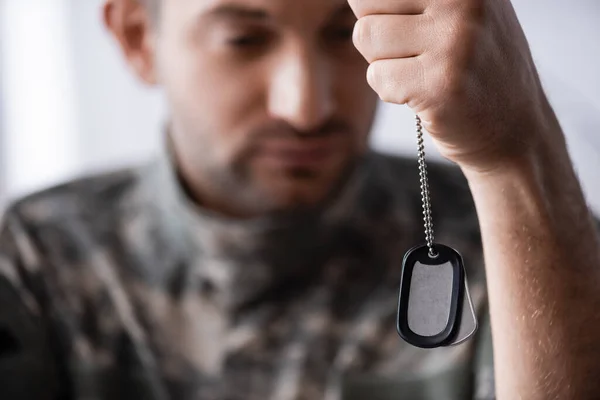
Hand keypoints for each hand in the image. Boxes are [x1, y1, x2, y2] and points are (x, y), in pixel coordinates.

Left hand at [348, 0, 557, 170]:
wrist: (514, 128)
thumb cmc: (473, 66)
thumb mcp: (459, 10)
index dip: (378, 6)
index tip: (408, 27)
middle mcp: (463, 1)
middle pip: (365, 1)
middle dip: (376, 32)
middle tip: (413, 52)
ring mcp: (454, 42)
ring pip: (365, 36)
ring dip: (382, 62)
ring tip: (421, 72)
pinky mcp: (440, 85)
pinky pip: (377, 76)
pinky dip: (391, 91)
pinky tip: (424, 95)